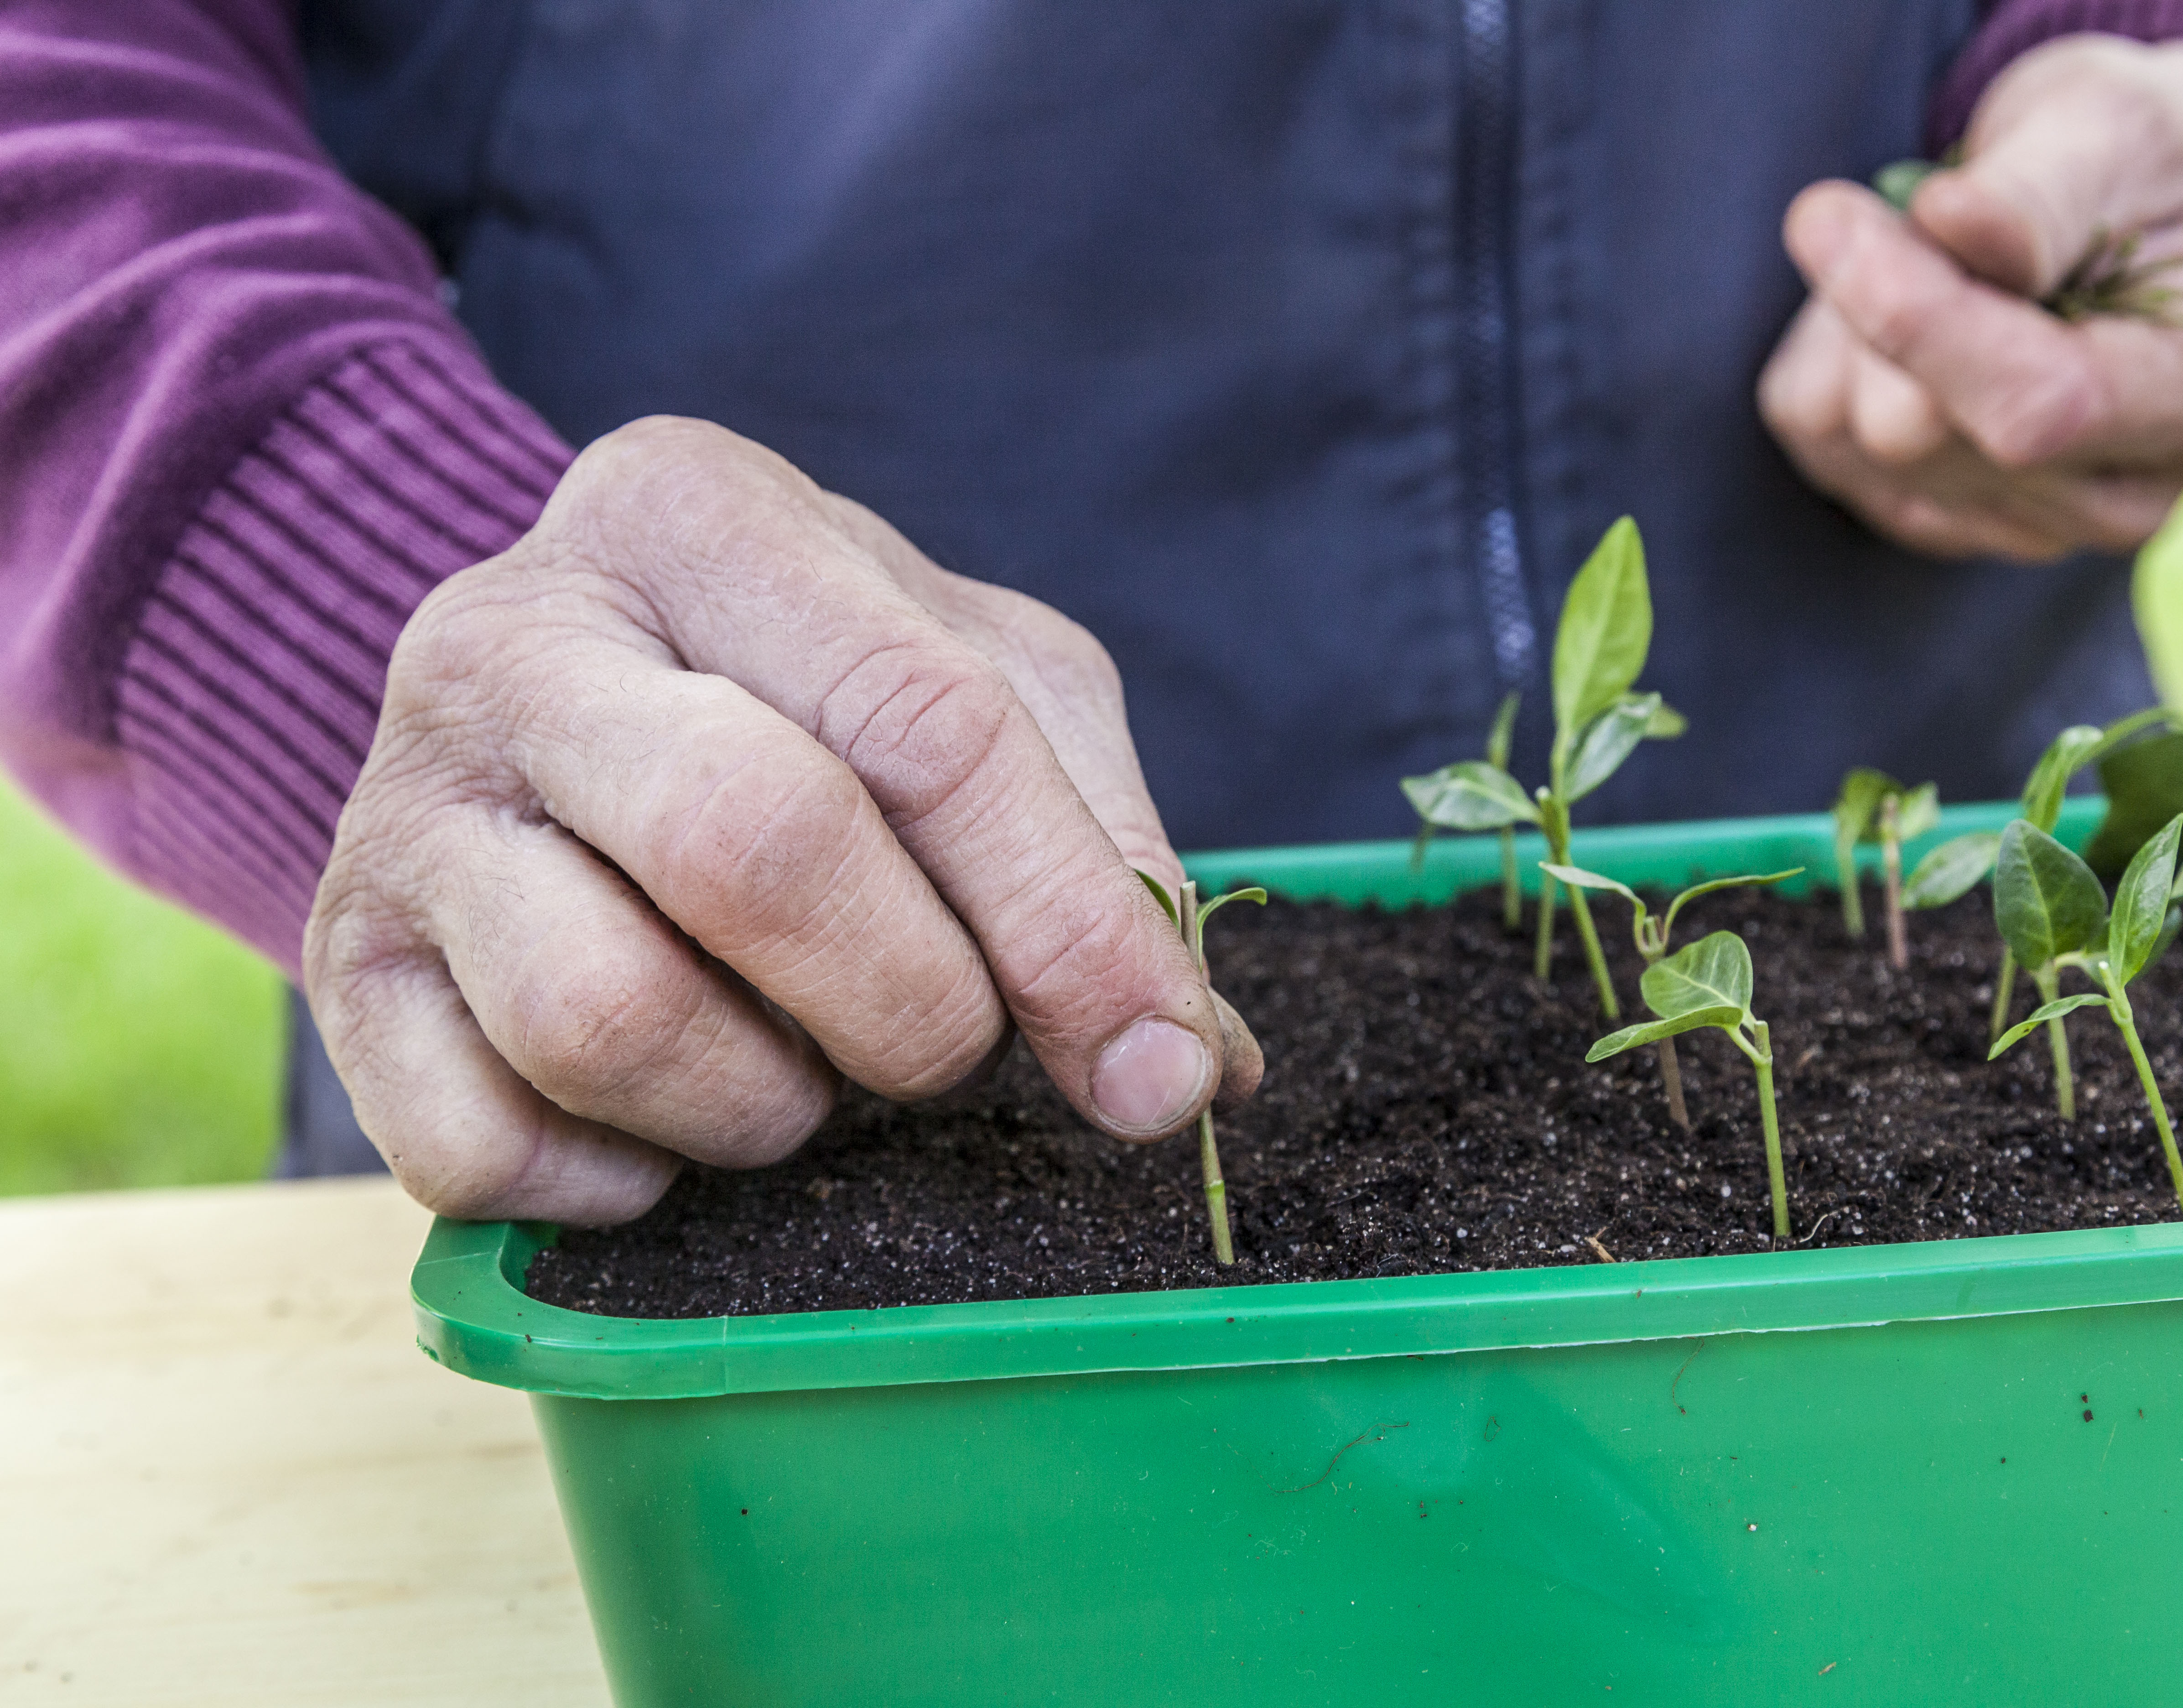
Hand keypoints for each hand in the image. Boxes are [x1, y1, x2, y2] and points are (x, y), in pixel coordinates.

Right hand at [306, 417, 1259, 1224]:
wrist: (556, 697)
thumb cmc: (810, 687)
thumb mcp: (986, 688)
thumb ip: (1101, 849)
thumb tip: (1194, 1070)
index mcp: (696, 514)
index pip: (922, 726)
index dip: (1066, 927)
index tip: (1161, 1075)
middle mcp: (513, 636)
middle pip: (755, 849)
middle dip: (911, 1007)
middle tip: (948, 1046)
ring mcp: (402, 808)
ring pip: (608, 1020)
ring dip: (765, 1104)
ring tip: (803, 1065)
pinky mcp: (345, 974)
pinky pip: (484, 1150)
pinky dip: (626, 1179)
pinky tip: (676, 1114)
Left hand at [1757, 34, 2182, 561]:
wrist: (2123, 210)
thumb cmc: (2133, 162)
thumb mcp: (2114, 130)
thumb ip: (2039, 192)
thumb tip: (1951, 220)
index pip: (2040, 406)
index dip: (1918, 319)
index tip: (1827, 215)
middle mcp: (2124, 499)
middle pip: (1918, 430)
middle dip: (1882, 298)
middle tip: (1919, 208)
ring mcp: (2022, 528)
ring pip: (1852, 436)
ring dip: (1851, 323)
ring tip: (1937, 257)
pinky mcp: (1927, 518)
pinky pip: (1815, 435)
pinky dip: (1829, 354)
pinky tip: (1904, 314)